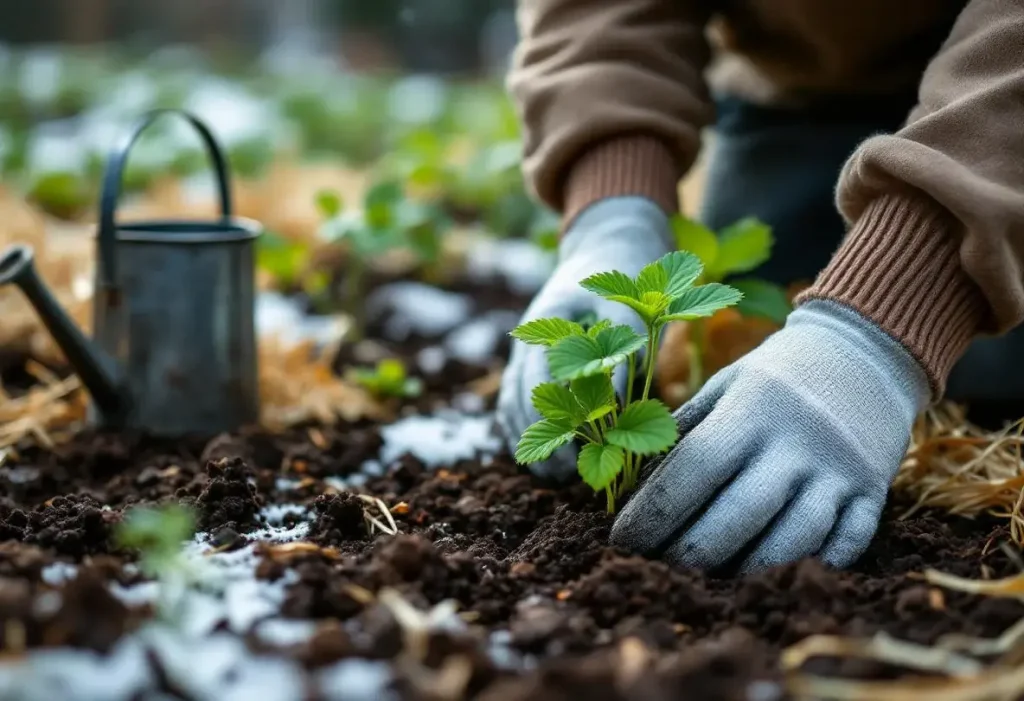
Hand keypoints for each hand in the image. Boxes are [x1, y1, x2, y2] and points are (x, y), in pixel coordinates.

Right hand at [497, 197, 672, 479]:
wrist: (612, 242)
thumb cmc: (628, 270)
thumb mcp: (631, 305)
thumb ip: (622, 347)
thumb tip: (617, 398)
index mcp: (547, 321)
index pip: (541, 378)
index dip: (554, 419)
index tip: (574, 452)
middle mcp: (529, 337)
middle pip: (522, 397)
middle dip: (541, 440)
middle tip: (564, 477)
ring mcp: (528, 349)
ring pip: (514, 401)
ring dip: (531, 440)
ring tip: (555, 476)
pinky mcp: (536, 361)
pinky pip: (520, 399)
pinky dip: (528, 428)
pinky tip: (545, 457)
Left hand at [610, 300, 929, 571]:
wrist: (863, 352)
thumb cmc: (774, 376)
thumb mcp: (724, 384)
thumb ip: (682, 432)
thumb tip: (633, 491)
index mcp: (753, 407)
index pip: (694, 468)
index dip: (654, 512)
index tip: (622, 541)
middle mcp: (799, 440)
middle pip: (740, 513)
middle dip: (691, 552)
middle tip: (657, 572)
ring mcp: (841, 470)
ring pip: (793, 538)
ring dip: (746, 570)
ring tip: (708, 585)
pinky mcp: (873, 493)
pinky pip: (844, 546)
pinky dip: (806, 569)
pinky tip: (770, 581)